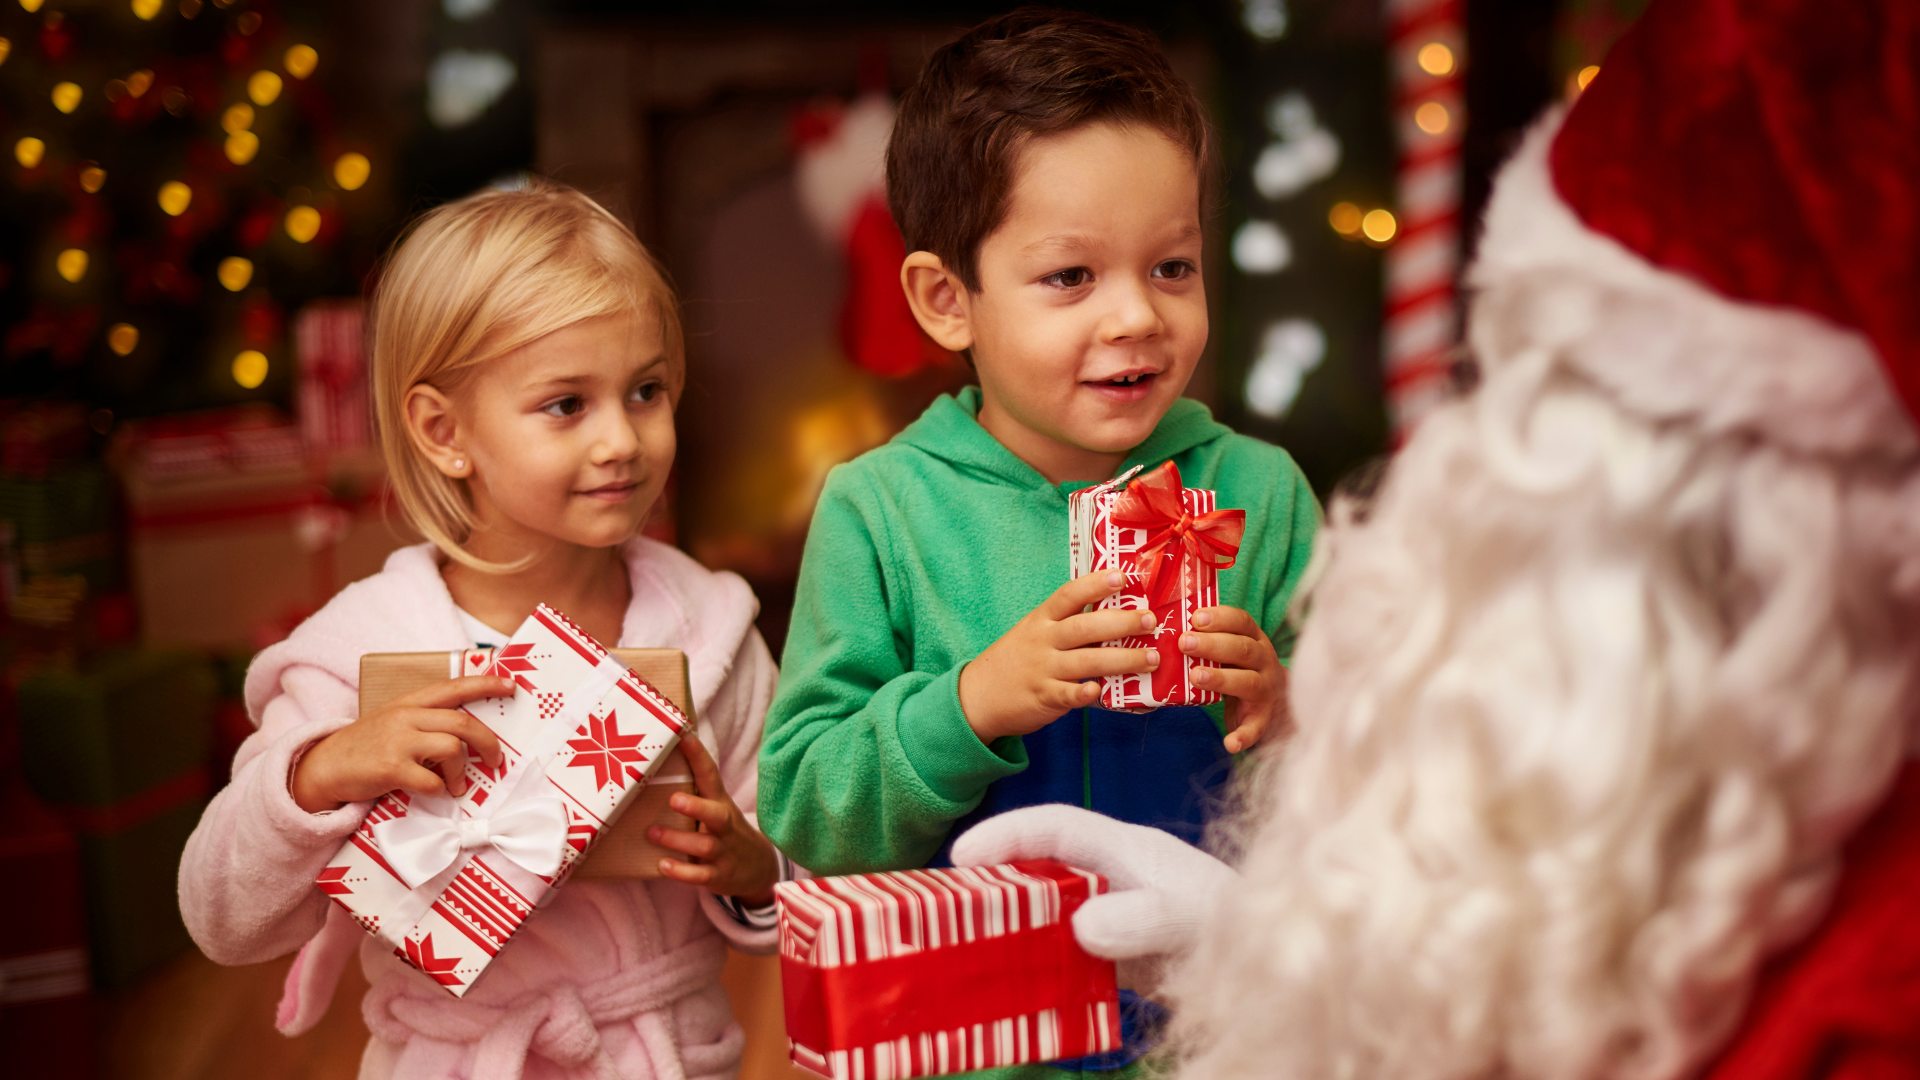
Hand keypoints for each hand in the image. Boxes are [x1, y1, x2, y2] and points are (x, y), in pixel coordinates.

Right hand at [291, 676, 510, 812]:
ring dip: (462, 771)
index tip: (511, 686)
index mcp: (410, 702)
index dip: (485, 684)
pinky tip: (433, 793)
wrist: (324, 766)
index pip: (455, 687)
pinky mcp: (390, 768)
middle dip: (489, 743)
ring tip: (457, 785)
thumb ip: (426, 721)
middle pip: (463, 724)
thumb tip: (465, 735)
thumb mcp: (394, 722)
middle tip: (496, 760)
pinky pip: (431, 780)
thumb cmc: (366, 746)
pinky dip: (439, 790)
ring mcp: (398, 741)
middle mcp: (407, 717)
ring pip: (453, 749)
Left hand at [647, 734, 779, 903]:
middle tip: (673, 799)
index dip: (698, 756)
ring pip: (704, 846)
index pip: (711, 776)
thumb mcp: (717, 808)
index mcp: (720, 803)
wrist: (759, 869)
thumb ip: (694, 790)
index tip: (682, 735)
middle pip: (716, 814)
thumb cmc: (725, 831)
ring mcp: (723, 852)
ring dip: (677, 839)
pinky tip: (663, 865)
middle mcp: (724, 827)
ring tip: (652, 832)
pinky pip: (700, 876)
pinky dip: (682, 872)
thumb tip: (659, 760)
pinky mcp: (718, 876)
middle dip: (696, 806)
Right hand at [950, 804, 1235, 994]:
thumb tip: (1079, 924)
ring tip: (962, 943)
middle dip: (992, 877)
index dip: (1008, 835)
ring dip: (1007, 922)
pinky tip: (1009, 986)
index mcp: (1127, 848)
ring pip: (1044, 908)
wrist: (1272, 963)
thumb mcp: (1188, 917)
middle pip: (1039, 865)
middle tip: (945, 902)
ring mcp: (1110, 914)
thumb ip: (1139, 916)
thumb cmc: (1231, 922)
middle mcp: (1111, 875)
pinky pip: (1061, 952)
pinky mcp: (1113, 954)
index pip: (1057, 827)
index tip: (964, 856)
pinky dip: (1033, 963)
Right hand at [959, 571, 1160, 743]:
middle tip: (1150, 620)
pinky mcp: (1044, 697)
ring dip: (1122, 660)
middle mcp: (1043, 640)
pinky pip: (1067, 695)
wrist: (980, 694)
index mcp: (1042, 619)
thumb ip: (1070, 624)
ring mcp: (1043, 669)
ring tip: (1151, 658)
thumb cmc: (1020, 658)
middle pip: (1084, 627)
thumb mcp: (1037, 632)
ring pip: (1086, 661)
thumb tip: (1118, 611)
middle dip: (1121, 622)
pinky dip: (1084, 692)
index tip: (1122, 576)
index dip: (1095, 584)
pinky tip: (1101, 690)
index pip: (1069, 595)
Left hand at [1180, 606, 1289, 752]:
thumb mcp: (1232, 648)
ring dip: (1221, 679)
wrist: (1276, 701)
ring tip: (1195, 677)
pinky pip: (1255, 728)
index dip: (1220, 618)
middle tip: (1183, 643)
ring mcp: (1266, 690)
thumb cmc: (1240, 668)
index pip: (1242, 621)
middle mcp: (1264, 661)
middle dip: (1212, 645)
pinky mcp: (1263, 718)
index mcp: (1255, 639)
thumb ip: (1208, 638)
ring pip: (1247, 682)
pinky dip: (1244, 736)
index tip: (1195, 618)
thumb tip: (1166, 627)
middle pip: (1242, 649)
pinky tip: (1229, 742)